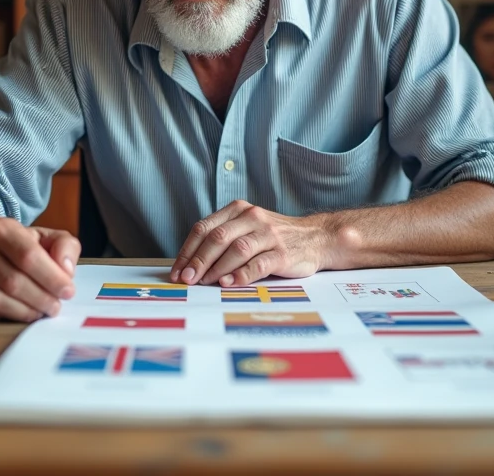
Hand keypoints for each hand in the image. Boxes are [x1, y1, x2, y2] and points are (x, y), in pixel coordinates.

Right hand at [0, 217, 79, 321]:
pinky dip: (9, 315)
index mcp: (0, 229)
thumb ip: (64, 246)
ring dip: (27, 312)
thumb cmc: (12, 246)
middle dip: (42, 299)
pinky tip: (22, 312)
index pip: (28, 256)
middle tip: (56, 307)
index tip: (68, 291)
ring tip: (42, 311)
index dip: (52, 277)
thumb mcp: (41, 236)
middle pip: (14, 282)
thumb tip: (66, 270)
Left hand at [169, 200, 329, 286]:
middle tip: (187, 279)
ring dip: (217, 268)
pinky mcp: (283, 253)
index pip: (204, 228)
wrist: (316, 237)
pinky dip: (242, 275)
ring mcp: (269, 235)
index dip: (188, 250)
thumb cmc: (274, 237)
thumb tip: (191, 264)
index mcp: (239, 210)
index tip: (177, 270)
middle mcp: (252, 218)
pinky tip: (230, 283)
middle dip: (198, 260)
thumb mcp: (248, 228)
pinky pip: (259, 264)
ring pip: (237, 249)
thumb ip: (223, 239)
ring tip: (205, 282)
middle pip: (218, 237)